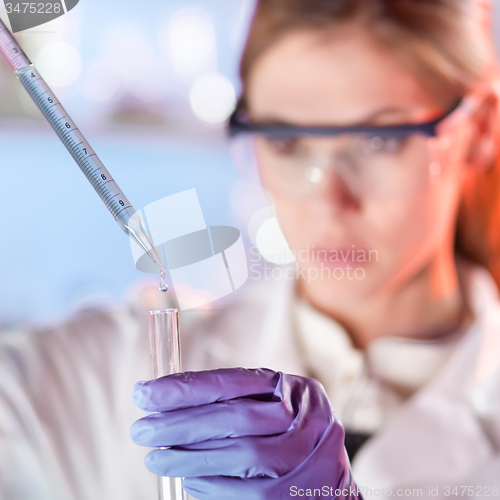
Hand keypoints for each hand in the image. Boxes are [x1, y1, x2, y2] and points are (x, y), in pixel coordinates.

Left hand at [130, 368, 358, 499]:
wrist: (329, 481)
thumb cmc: (290, 433)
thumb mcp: (274, 404)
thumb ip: (235, 398)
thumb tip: (168, 399)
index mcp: (295, 389)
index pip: (234, 382)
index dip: (186, 387)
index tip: (145, 392)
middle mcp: (303, 420)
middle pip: (234, 419)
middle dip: (180, 423)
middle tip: (141, 428)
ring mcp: (299, 460)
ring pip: (237, 456)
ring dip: (187, 458)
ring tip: (153, 457)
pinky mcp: (288, 497)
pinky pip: (242, 492)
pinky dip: (209, 485)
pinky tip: (188, 480)